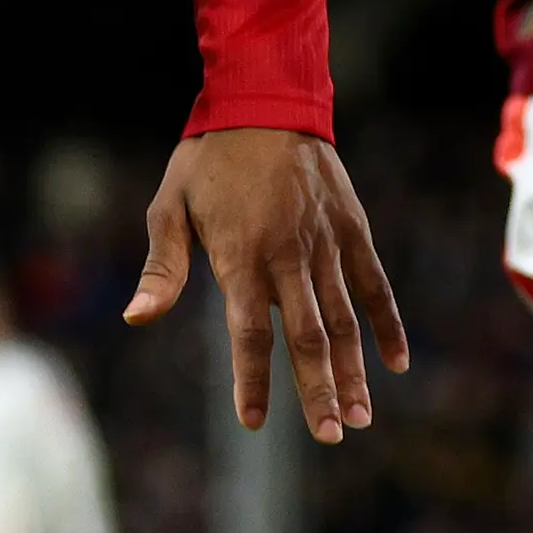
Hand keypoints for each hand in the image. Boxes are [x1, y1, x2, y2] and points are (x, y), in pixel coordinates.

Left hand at [127, 126, 408, 440]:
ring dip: (353, 369)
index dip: (252, 380)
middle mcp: (289, 254)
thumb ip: (163, 267)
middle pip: (307, 335)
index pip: (249, 333)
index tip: (255, 423)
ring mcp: (326, 242)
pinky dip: (388, 322)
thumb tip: (136, 318)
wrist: (266, 97)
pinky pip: (374, 282)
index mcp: (241, 255)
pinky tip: (397, 362)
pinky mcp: (352, 228)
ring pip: (344, 317)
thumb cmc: (208, 158)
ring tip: (361, 415)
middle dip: (318, 390)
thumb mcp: (170, 206)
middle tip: (331, 435)